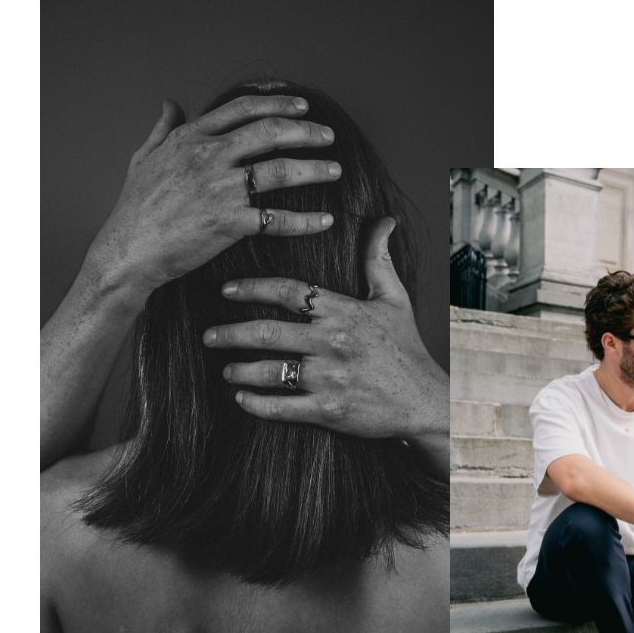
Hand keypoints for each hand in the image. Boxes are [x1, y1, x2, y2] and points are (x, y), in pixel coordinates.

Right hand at [86, 94, 339, 292]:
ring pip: (280, 170)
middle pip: (269, 132)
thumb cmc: (135, 208)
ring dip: (314, 169)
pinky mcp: (229, 223)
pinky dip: (305, 221)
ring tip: (336, 170)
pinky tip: (325, 220)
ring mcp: (220, 189)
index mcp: (192, 139)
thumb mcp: (143, 158)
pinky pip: (277, 219)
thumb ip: (162, 129)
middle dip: (306, 131)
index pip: (242, 109)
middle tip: (329, 135)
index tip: (302, 106)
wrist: (129, 249)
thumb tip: (169, 104)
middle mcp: (209, 157)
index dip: (277, 103)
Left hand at [204, 217, 447, 440]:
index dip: (251, 288)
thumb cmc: (406, 349)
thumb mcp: (395, 300)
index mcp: (343, 312)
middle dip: (230, 333)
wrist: (425, 401)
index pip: (287, 291)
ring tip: (225, 367)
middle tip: (208, 335)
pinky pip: (281, 407)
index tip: (226, 290)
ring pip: (269, 370)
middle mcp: (332, 342)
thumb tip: (383, 221)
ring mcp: (329, 378)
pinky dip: (255, 403)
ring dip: (239, 369)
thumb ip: (378, 260)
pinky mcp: (328, 411)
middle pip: (267, 331)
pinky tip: (242, 397)